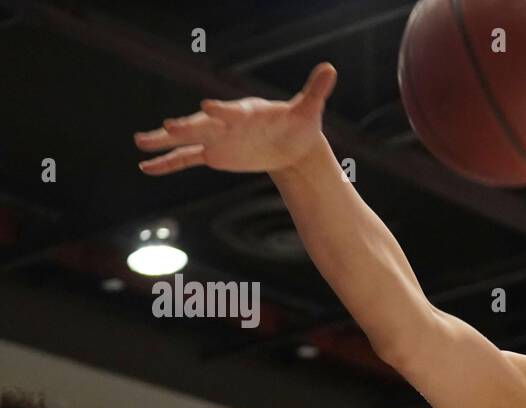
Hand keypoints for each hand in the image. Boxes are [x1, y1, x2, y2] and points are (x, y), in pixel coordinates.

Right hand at [134, 62, 336, 174]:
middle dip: (186, 126)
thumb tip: (331, 68)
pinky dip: (168, 163)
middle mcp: (225, 122)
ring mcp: (216, 138)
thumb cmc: (298, 125)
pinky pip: (187, 158)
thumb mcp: (308, 111)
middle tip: (168, 127)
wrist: (292, 144)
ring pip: (186, 139)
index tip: (208, 108)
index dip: (222, 110)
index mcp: (246, 111)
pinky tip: (147, 167)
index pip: (232, 110)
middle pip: (202, 125)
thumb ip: (314, 92)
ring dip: (164, 142)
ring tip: (140, 143)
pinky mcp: (213, 154)